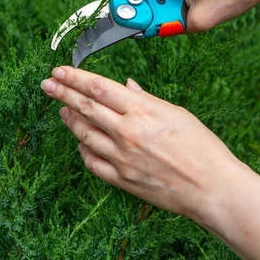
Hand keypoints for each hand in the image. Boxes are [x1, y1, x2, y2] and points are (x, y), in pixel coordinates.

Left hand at [41, 66, 259, 259]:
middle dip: (62, 93)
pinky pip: (92, 162)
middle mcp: (126, 132)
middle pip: (85, 107)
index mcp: (142, 111)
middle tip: (46, 85)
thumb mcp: (176, 113)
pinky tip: (81, 143)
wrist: (212, 188)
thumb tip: (126, 85)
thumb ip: (145, 99)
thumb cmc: (202, 148)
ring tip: (62, 110)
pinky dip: (83, 150)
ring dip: (70, 120)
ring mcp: (121, 157)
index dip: (74, 77)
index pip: (98, 87)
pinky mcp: (121, 179)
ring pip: (83, 134)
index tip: (59, 71)